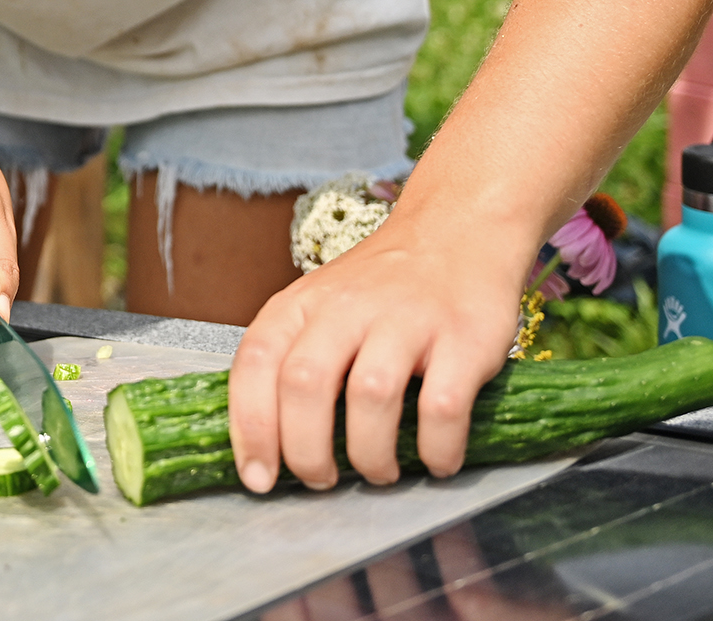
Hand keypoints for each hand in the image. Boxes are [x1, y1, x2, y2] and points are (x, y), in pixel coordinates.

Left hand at [227, 205, 524, 493]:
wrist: (457, 231)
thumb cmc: (380, 288)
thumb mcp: (319, 307)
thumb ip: (291, 361)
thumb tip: (266, 444)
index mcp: (300, 305)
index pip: (254, 364)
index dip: (250, 428)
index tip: (258, 477)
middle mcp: (346, 308)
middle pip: (304, 383)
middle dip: (306, 450)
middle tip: (322, 480)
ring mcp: (406, 320)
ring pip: (370, 396)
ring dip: (370, 455)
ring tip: (379, 472)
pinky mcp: (463, 338)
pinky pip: (442, 407)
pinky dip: (436, 448)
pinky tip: (436, 460)